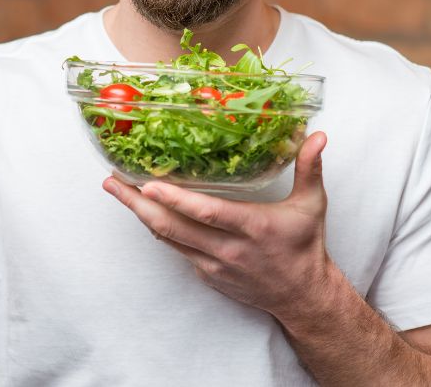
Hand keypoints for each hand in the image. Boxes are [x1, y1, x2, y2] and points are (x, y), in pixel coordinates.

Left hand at [104, 132, 334, 318]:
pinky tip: (144, 211)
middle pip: (172, 227)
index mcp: (252, 227)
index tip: (148, 184)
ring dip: (140, 215)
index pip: (207, 213)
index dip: (176, 200)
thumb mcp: (312, 205)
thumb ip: (309, 168)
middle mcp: (228, 249)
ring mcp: (213, 265)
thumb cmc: (304, 246)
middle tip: (112, 182)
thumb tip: (317, 135)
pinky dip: (158, 229)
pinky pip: (176, 249)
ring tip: (117, 191)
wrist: (301, 296)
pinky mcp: (207, 274)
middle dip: (137, 204)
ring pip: (167, 239)